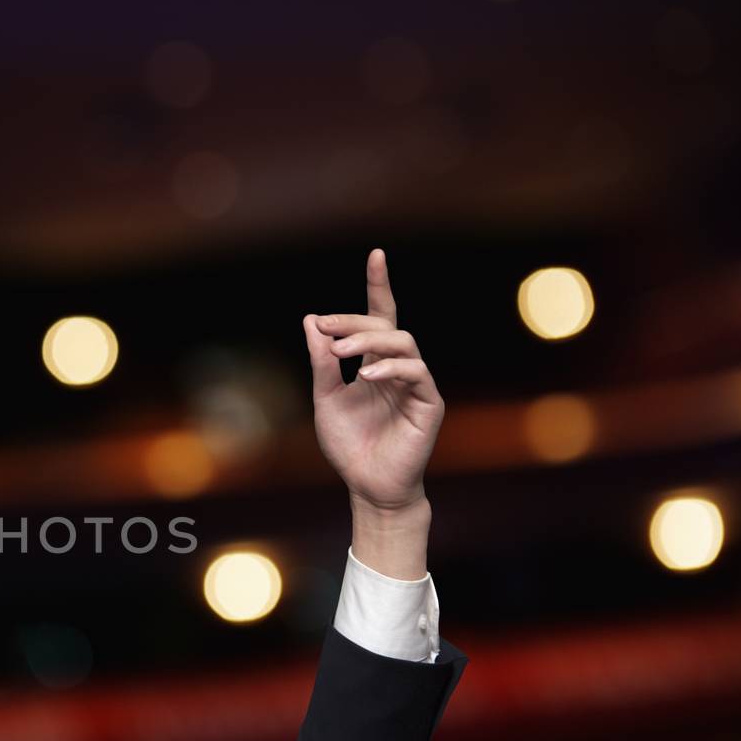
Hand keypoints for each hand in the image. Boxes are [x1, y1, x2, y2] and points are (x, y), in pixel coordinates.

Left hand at [303, 248, 443, 512]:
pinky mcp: (429, 403)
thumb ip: (321, 363)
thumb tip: (312, 321)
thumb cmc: (349, 445)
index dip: (379, 286)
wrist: (367, 485)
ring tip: (341, 350)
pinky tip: (366, 375)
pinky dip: (390, 368)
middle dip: (354, 320)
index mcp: (374, 363)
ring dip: (369, 340)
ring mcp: (416, 384)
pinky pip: (416, 372)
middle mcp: (398, 368)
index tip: (376, 255)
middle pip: (385, 326)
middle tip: (325, 326)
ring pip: (402, 343)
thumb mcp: (325, 399)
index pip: (380, 317)